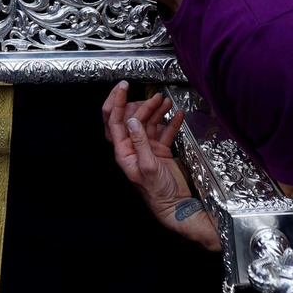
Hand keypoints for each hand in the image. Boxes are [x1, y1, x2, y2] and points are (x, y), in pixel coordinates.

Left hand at [100, 83, 218, 249]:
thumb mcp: (148, 166)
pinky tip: (178, 114)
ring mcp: (147, 148)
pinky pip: (164, 132)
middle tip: (154, 96)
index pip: (114, 121)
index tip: (123, 86)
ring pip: (148, 123)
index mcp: (123, 151)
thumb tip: (132, 120)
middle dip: (141, 105)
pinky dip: (170, 122)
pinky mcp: (160, 151)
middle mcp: (133, 148)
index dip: (116, 102)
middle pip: (132, 119)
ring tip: (166, 100)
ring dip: (156, 110)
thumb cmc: (158, 192)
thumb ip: (140, 141)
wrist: (176, 206)